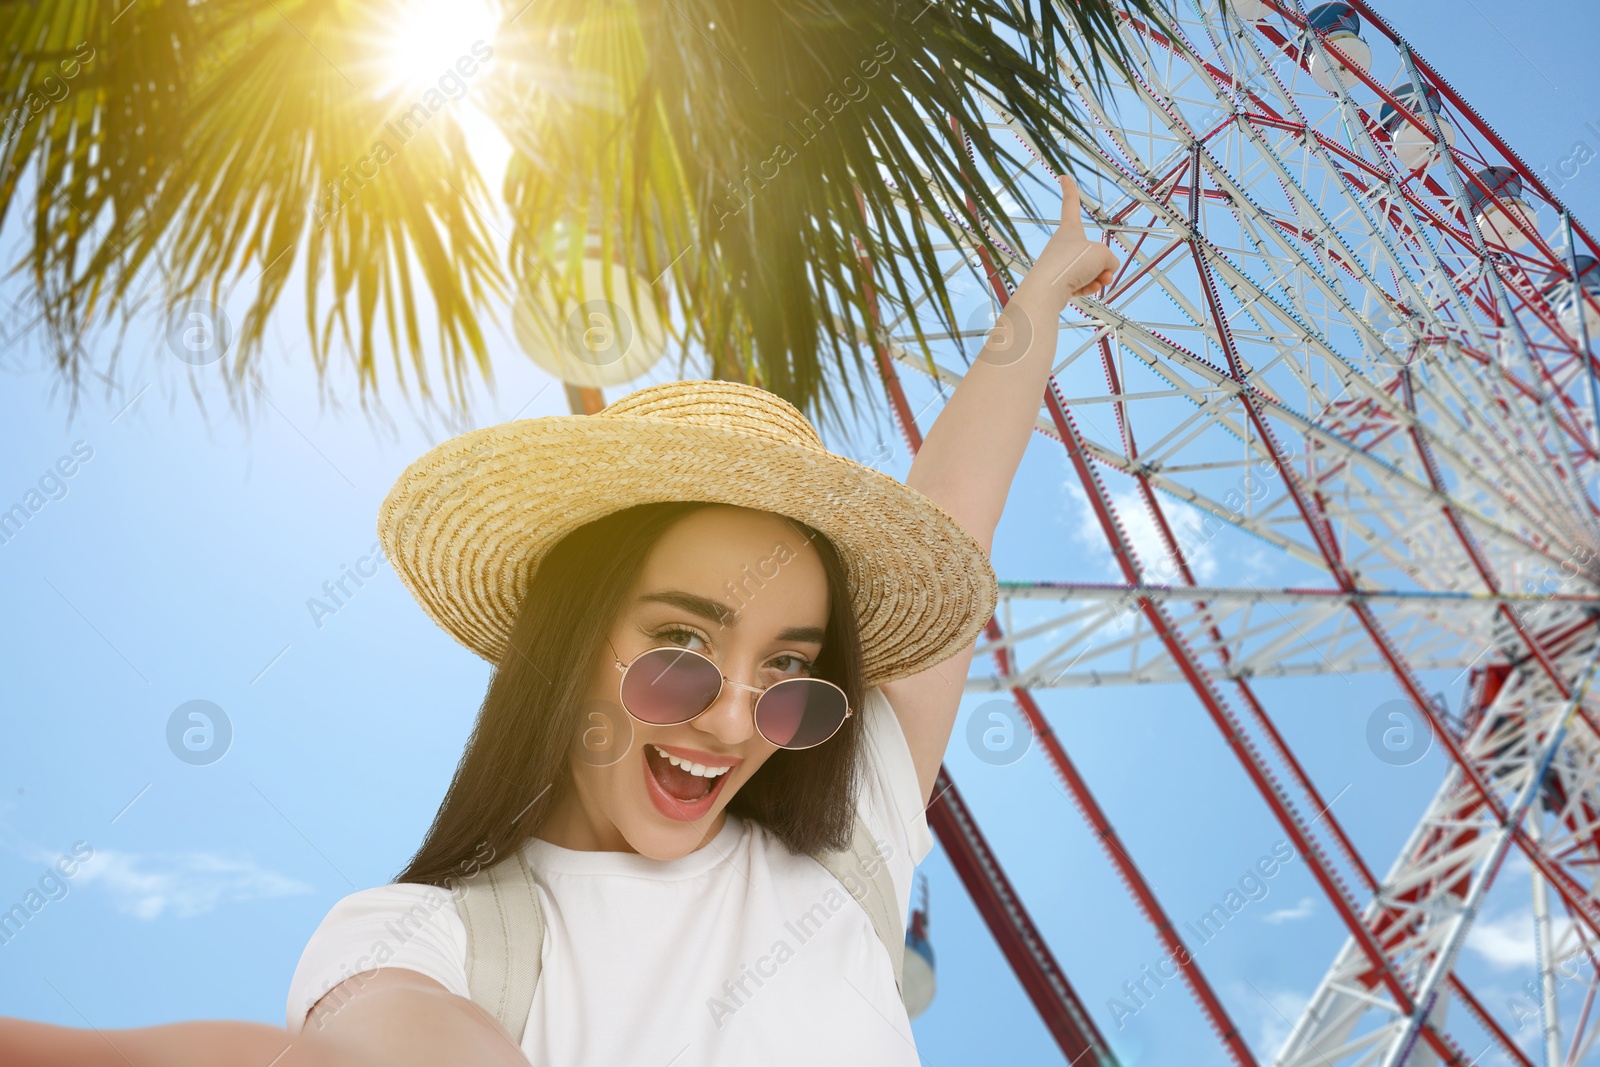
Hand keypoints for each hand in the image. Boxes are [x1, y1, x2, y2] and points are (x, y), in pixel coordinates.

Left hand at [1021, 173, 1117, 309]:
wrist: (1047, 292)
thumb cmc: (1072, 265)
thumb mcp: (1103, 255)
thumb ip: (1109, 260)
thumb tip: (1104, 273)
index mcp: (1070, 229)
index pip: (1071, 205)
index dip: (1070, 190)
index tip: (1063, 177)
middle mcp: (1063, 245)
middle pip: (1093, 251)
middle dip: (1104, 263)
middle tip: (1105, 272)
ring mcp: (1060, 265)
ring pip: (1090, 270)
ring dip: (1100, 277)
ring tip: (1099, 282)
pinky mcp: (1058, 284)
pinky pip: (1081, 284)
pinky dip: (1089, 288)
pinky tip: (1089, 291)